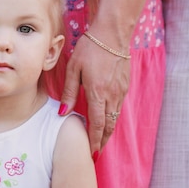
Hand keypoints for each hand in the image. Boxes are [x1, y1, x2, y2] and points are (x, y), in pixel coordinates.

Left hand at [61, 33, 130, 153]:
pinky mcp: (125, 85)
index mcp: (98, 92)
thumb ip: (69, 92)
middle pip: (109, 125)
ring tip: (101, 140)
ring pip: (115, 117)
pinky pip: (119, 106)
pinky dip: (113, 117)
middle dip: (103, 140)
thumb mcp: (73, 69)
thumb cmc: (90, 49)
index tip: (92, 152)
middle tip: (97, 152)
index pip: (97, 124)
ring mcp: (121, 90)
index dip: (94, 140)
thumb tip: (63, 113)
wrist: (112, 35)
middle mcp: (112, 95)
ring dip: (109, 130)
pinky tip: (107, 119)